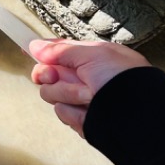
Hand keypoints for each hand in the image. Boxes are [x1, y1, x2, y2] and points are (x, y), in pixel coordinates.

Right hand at [28, 38, 150, 136]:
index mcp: (90, 58)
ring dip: (67, 93)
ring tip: (88, 95)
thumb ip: (61, 50)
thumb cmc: (125, 79)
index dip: (43, 51)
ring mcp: (80, 99)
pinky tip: (89, 110)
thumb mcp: (93, 54)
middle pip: (47, 73)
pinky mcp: (80, 118)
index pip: (59, 51)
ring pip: (51, 94)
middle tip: (55, 75)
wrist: (137, 114)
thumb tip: (36, 45)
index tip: (28, 49)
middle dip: (48, 74)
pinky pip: (62, 112)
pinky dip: (74, 111)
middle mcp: (84, 77)